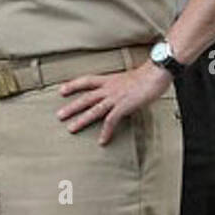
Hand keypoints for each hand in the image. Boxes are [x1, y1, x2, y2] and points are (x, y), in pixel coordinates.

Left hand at [57, 63, 171, 145]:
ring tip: (71, 128)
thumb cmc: (147, 75)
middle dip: (72, 107)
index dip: (73, 85)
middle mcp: (109, 88)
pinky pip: (111, 121)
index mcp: (109, 80)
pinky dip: (106, 132)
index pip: (86, 80)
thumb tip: (120, 94)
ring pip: (94, 110)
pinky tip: (102, 141)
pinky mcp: (123, 106)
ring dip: (81, 120)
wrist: (155, 73)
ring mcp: (115, 97)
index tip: (61, 90)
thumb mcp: (128, 78)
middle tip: (59, 115)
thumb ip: (120, 86)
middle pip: (85, 98)